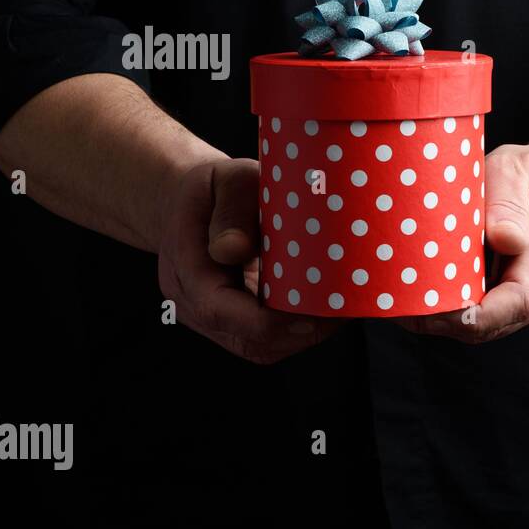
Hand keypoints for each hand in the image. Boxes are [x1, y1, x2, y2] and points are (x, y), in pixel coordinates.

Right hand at [157, 158, 338, 363]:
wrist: (193, 202)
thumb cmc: (215, 186)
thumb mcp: (226, 180)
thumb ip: (231, 210)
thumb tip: (233, 250)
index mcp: (185, 268)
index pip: (219, 311)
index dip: (270, 320)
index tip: (315, 311)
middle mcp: (191, 303)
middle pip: (247, 340)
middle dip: (299, 332)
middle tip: (344, 309)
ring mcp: (211, 318)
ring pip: (260, 347)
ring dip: (303, 335)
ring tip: (341, 309)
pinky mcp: (232, 321)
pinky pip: (264, 340)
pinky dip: (297, 330)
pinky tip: (326, 310)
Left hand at [395, 143, 528, 342]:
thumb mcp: (519, 165)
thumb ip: (509, 200)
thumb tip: (503, 239)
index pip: (519, 299)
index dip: (475, 315)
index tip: (430, 312)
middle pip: (500, 321)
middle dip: (448, 322)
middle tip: (397, 307)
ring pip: (497, 326)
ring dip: (453, 321)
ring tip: (407, 304)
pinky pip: (500, 318)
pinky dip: (466, 313)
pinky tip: (435, 298)